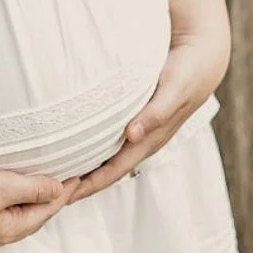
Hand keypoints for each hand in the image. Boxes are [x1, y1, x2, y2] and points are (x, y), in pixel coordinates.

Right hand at [0, 162, 83, 252]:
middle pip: (28, 219)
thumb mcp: (1, 187)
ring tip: (34, 189)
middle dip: (46, 202)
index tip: (77, 175)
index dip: (62, 192)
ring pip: (8, 219)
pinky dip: (3, 207)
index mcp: (8, 231)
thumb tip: (59, 190)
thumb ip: (32, 189)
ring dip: (24, 205)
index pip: (45, 211)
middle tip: (62, 183)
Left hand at [65, 31, 227, 204]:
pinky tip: (75, 146)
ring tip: (57, 174)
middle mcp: (143, 141)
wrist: (203, 58)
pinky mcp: (136, 119)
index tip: (63, 194)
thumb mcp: (174, 89)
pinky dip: (92, 149)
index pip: (113, 171)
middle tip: (49, 192)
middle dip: (81, 184)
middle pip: (106, 171)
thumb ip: (156, 112)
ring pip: (107, 158)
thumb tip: (133, 135)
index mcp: (150, 140)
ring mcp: (140, 132)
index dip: (88, 185)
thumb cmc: (187, 73)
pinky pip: (110, 142)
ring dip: (84, 169)